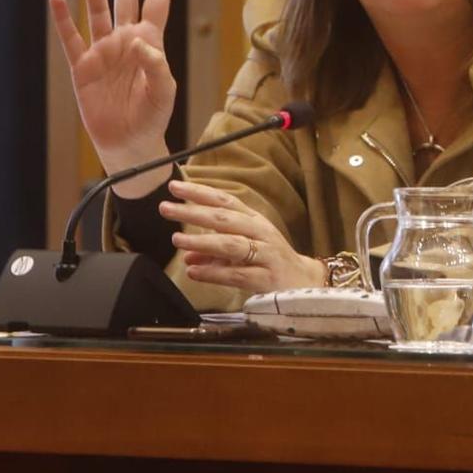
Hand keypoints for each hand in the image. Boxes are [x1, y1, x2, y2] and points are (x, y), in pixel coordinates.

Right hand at [49, 0, 178, 189]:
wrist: (129, 143)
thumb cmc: (152, 117)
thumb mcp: (164, 90)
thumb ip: (155, 64)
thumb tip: (137, 39)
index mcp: (150, 42)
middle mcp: (125, 40)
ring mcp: (102, 51)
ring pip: (97, 10)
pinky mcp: (82, 67)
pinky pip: (70, 38)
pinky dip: (63, 19)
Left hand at [164, 179, 325, 294]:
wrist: (306, 285)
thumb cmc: (272, 262)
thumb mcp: (243, 252)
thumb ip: (214, 252)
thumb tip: (187, 254)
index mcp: (254, 221)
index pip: (225, 201)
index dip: (200, 192)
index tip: (175, 187)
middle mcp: (260, 233)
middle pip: (224, 219)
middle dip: (194, 212)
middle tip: (166, 208)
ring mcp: (265, 255)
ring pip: (230, 245)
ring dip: (202, 242)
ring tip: (178, 241)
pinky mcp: (266, 278)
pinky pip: (236, 274)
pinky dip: (213, 273)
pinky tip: (193, 272)